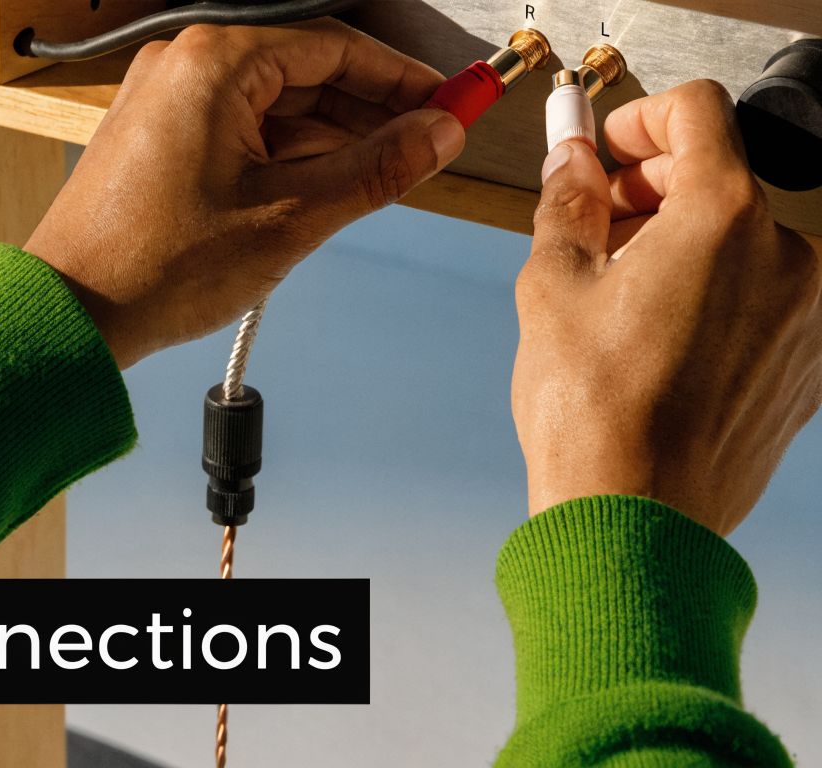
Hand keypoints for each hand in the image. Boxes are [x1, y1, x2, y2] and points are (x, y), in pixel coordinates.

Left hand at [25, 19, 463, 367]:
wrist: (72, 314)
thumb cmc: (154, 267)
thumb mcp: (290, 217)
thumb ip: (375, 168)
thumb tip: (438, 134)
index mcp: (214, 63)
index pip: (335, 46)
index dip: (401, 78)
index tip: (448, 101)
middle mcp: (185, 66)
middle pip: (305, 71)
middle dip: (369, 110)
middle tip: (425, 145)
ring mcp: (167, 100)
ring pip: (275, 104)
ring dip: (330, 137)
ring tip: (382, 177)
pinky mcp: (159, 137)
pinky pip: (241, 128)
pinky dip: (287, 154)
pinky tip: (324, 187)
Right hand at [513, 80, 821, 534]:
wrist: (635, 520)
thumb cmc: (594, 413)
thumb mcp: (552, 286)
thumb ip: (566, 203)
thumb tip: (570, 161)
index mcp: (724, 217)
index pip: (697, 111)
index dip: (637, 119)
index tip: (604, 149)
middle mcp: (787, 255)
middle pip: (721, 177)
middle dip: (652, 187)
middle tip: (594, 222)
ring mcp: (807, 315)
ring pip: (739, 241)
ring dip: (679, 243)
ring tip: (616, 291)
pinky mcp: (806, 364)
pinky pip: (760, 297)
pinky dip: (712, 292)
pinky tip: (654, 333)